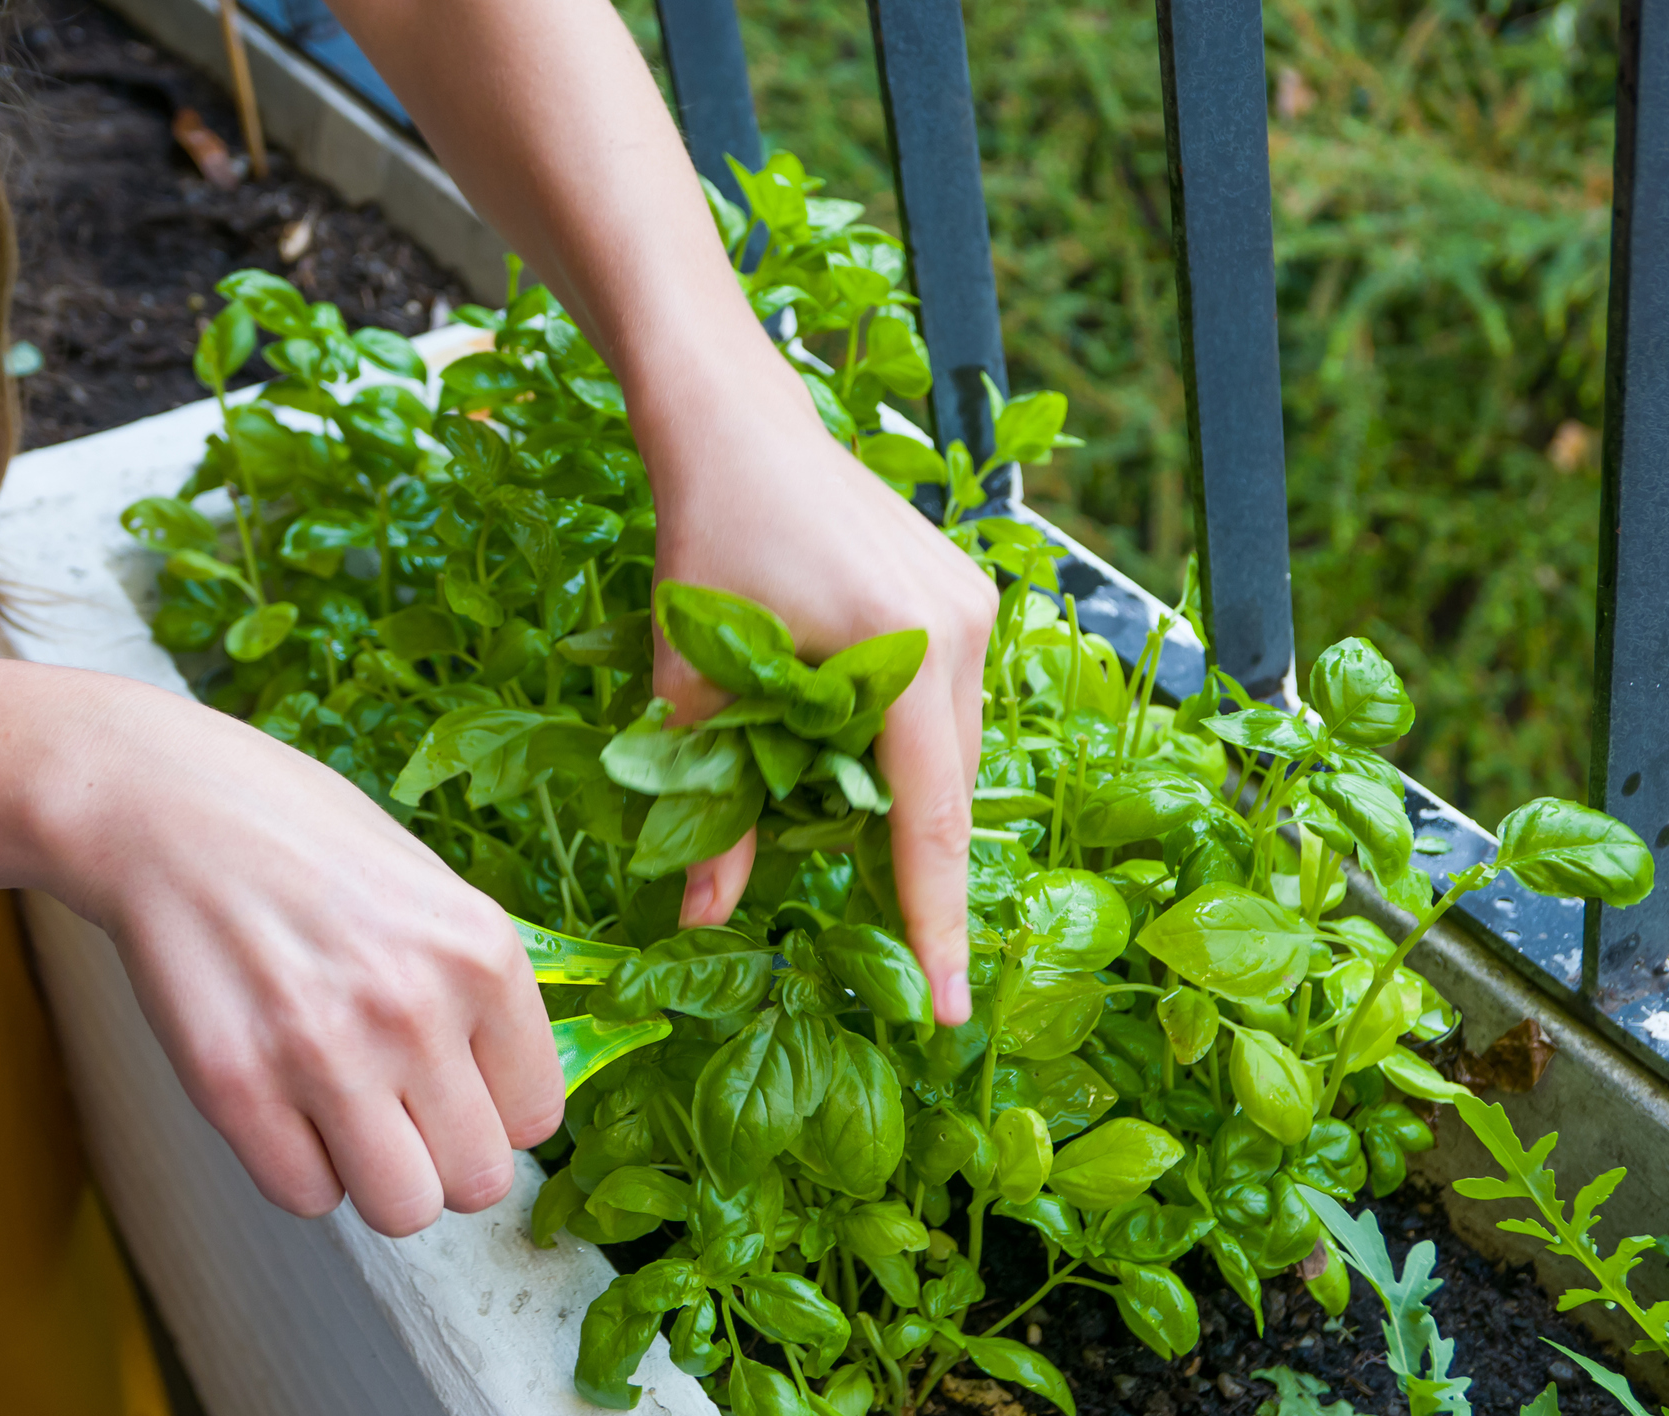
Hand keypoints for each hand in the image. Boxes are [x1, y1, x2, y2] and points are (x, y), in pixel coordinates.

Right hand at [36, 680, 562, 1236]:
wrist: (169, 809)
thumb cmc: (305, 841)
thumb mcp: (433, 890)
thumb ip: (478, 991)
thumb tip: (509, 1093)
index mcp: (481, 954)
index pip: (537, 1116)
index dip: (495, 1113)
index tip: (459, 1089)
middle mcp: (415, 1009)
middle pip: (478, 1180)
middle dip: (443, 1159)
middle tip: (402, 1112)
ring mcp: (325, 1053)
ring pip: (401, 1209)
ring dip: (376, 1178)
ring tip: (345, 1115)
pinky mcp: (236, 1087)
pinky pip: (305, 1197)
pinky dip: (299, 1168)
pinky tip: (284, 1103)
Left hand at [632, 362, 996, 1026]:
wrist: (735, 422)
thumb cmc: (706, 536)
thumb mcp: (695, 677)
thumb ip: (710, 802)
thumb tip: (701, 918)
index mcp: (903, 650)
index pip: (929, 820)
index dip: (935, 922)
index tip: (948, 1009)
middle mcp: (962, 629)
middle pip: (946, 788)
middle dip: (913, 867)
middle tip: (887, 948)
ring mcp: (974, 605)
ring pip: (950, 748)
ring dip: (904, 799)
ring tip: (843, 832)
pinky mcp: (964, 591)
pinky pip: (947, 703)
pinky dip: (906, 748)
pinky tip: (853, 758)